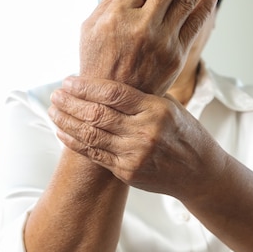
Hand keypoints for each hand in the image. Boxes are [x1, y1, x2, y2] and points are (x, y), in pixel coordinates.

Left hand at [49, 76, 226, 197]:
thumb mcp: (170, 106)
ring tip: (53, 111)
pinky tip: (62, 132)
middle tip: (55, 94)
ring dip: (66, 122)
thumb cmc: (184, 133)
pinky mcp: (127, 172)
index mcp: (157, 110)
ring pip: (91, 135)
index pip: (113, 93)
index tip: (68, 80)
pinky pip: (94, 155)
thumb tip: (106, 79)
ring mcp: (135, 155)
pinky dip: (75, 143)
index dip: (86, 86)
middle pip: (97, 114)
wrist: (199, 172)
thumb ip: (141, 95)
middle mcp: (146, 132)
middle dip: (70, 103)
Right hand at [80, 0, 217, 95]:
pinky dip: (205, 8)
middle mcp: (141, 26)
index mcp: (117, 15)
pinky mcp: (175, 56)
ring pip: (185, 1)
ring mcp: (161, 41)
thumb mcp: (91, 29)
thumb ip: (111, 0)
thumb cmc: (97, 64)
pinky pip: (195, 26)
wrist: (111, 104)